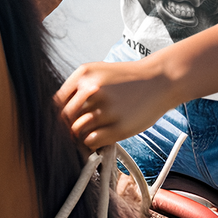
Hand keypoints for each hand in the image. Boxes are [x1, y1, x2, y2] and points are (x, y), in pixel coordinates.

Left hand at [53, 59, 173, 150]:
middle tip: (75, 135)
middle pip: (64, 119)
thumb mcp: (100, 73)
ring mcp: (106, 108)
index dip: (57, 117)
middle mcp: (92, 89)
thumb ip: (79, 89)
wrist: (161, 79)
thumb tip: (56, 115)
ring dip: (80, 138)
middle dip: (68, 129)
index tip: (64, 124)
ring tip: (90, 136)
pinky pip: (92, 141)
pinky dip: (92, 144)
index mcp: (84, 74)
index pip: (57, 103)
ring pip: (76, 131)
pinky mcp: (119, 126)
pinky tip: (100, 139)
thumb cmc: (128, 80)